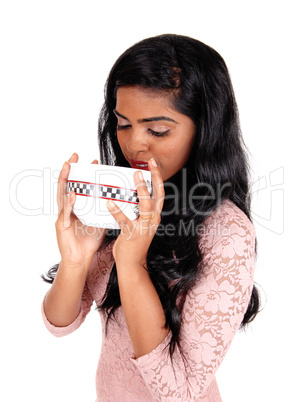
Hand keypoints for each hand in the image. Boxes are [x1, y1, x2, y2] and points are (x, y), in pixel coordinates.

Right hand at [55, 153, 106, 267]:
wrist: (80, 259)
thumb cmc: (88, 241)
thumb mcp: (98, 221)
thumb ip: (104, 210)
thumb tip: (118, 200)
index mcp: (76, 207)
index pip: (79, 186)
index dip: (83, 174)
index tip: (92, 162)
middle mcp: (67, 209)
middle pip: (66, 185)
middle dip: (69, 170)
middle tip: (75, 156)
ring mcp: (62, 216)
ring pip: (61, 194)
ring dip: (64, 179)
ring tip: (68, 166)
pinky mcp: (61, 226)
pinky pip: (65, 212)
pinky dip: (69, 203)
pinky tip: (72, 194)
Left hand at [106, 158, 164, 266]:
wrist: (132, 263)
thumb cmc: (133, 242)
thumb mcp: (140, 223)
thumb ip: (137, 210)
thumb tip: (128, 192)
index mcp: (154, 216)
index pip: (159, 193)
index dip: (157, 177)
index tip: (153, 163)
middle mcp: (152, 220)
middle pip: (157, 196)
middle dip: (154, 179)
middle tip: (148, 165)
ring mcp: (144, 227)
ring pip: (146, 206)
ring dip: (141, 190)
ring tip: (135, 177)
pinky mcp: (132, 234)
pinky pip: (125, 220)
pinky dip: (117, 211)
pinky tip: (109, 202)